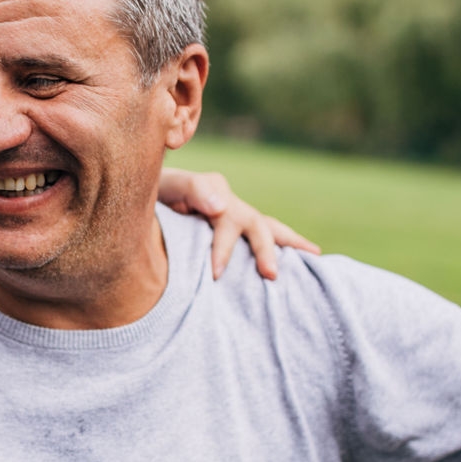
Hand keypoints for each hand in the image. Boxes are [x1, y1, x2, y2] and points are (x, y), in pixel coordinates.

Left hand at [157, 168, 319, 279]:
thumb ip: (192, 189)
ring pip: (268, 231)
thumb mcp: (169, 185)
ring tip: (313, 260)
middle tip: (272, 276)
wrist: (147, 197)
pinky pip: (262, 240)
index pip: (229, 222)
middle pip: (259, 226)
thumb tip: (219, 206)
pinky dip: (281, 251)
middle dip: (267, 250)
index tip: (215, 274)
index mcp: (218, 196)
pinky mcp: (234, 234)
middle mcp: (233, 208)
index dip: (223, 249)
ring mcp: (237, 220)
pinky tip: (298, 268)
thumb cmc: (159, 192)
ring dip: (288, 246)